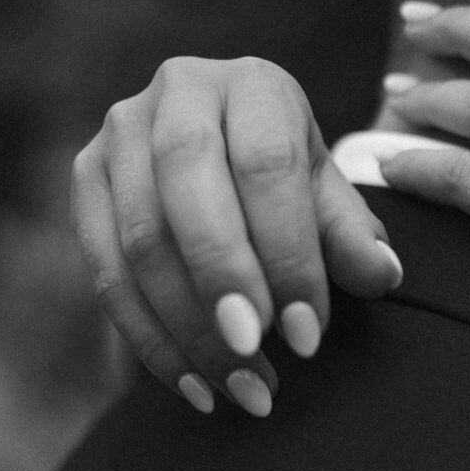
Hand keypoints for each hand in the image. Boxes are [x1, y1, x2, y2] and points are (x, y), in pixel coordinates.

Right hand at [72, 57, 402, 415]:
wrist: (223, 138)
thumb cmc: (286, 168)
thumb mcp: (325, 189)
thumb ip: (352, 232)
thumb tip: (384, 275)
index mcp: (253, 84)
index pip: (268, 166)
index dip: (288, 254)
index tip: (308, 332)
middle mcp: (178, 92)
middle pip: (189, 192)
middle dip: (224, 282)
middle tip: (256, 354)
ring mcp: (120, 134)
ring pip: (141, 240)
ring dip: (188, 328)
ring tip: (240, 386)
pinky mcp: (85, 178)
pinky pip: (106, 271)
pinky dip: (149, 338)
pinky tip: (195, 386)